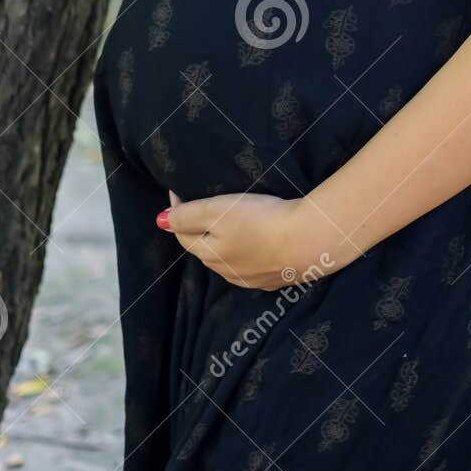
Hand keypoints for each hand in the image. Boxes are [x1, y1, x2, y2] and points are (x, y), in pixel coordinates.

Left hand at [159, 188, 338, 291]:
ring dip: (224, 246)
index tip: (178, 190)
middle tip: (201, 206)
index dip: (177, 212)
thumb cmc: (261, 221)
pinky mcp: (277, 279)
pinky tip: (258, 247)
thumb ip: (187, 215)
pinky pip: (254, 268)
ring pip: (229, 262)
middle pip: (205, 250)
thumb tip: (159, 221)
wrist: (310, 241)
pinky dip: (249, 256)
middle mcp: (228, 272)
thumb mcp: (218, 210)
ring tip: (230, 226)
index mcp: (211, 255)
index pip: (183, 235)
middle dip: (198, 231)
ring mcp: (253, 279)